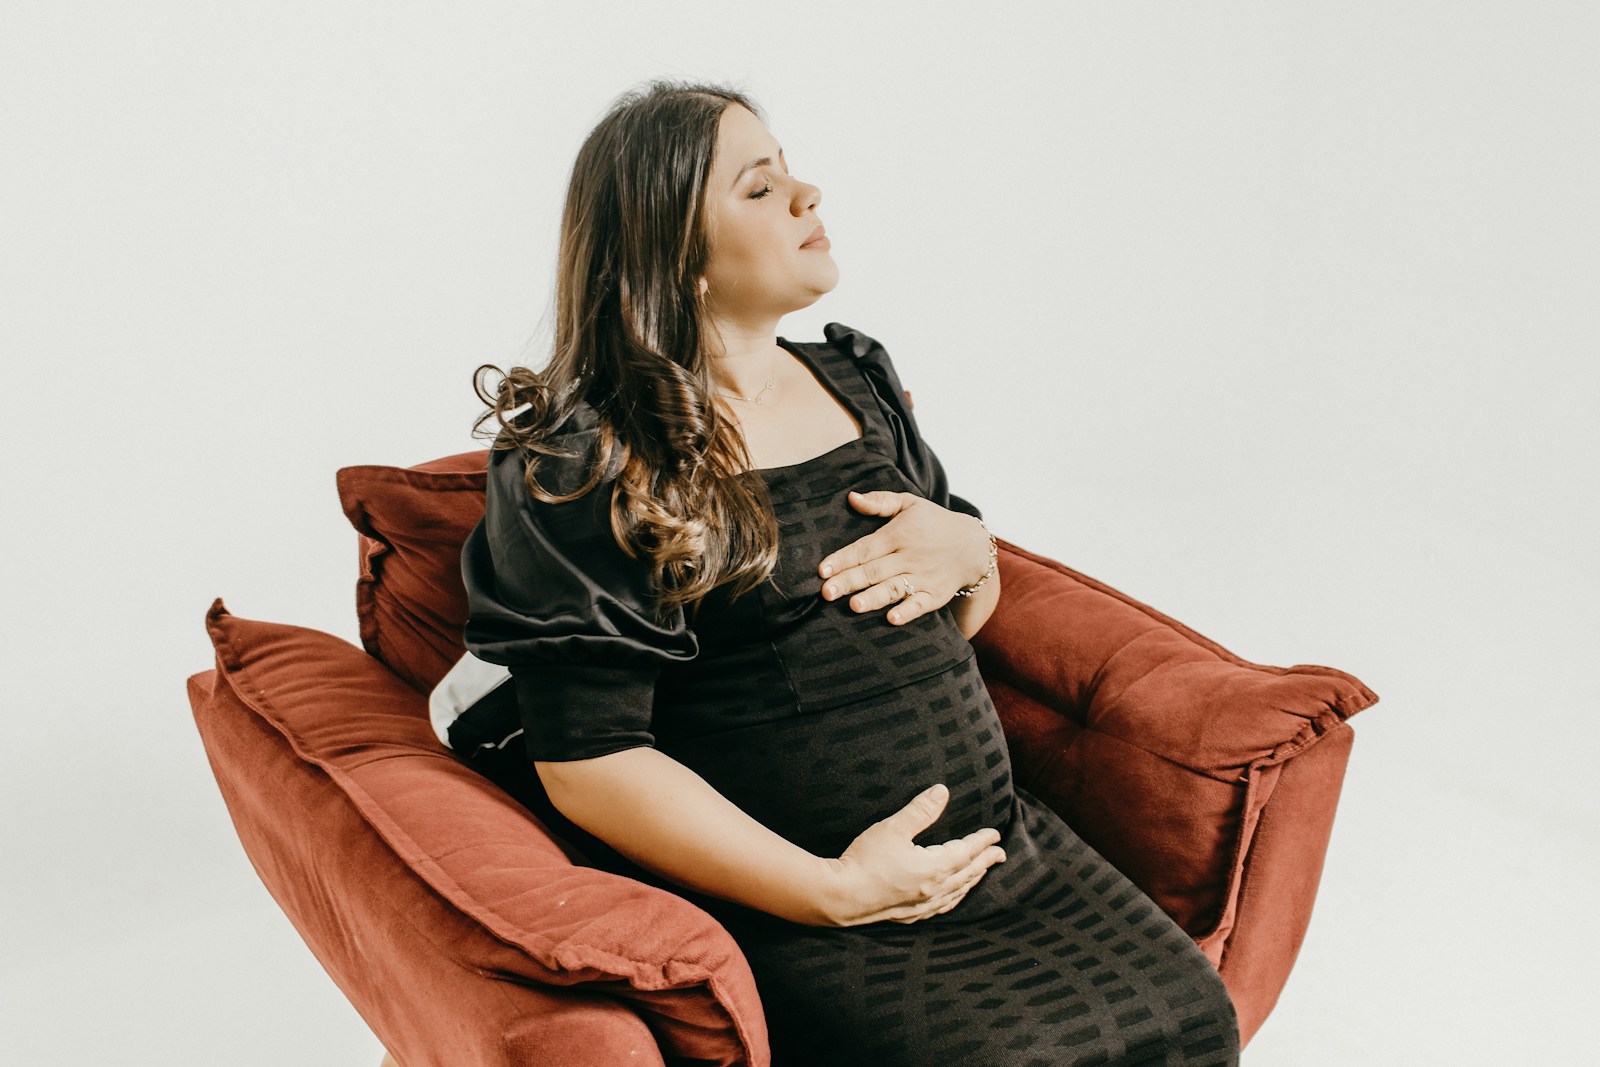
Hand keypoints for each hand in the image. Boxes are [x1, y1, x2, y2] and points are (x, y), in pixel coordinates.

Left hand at [818, 490, 988, 625]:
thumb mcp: (910, 504)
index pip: (865, 548)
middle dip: (849, 582)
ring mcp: (923, 577)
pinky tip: (892, 619)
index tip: (822, 570)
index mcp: (898, 534)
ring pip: (894, 588)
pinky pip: (920, 605)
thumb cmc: (933, 523)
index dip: (843, 559)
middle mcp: (909, 557)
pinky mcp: (935, 595)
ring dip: (874, 598)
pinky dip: (907, 612)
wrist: (973, 546)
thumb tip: (852, 497)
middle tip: (826, 593)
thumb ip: (881, 502)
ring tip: (854, 606)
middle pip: (874, 571)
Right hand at [819, 783, 1006, 926]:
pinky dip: (955, 898)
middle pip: (968, 874)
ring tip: (981, 872)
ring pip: (957, 892)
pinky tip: (952, 896)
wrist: (840, 896)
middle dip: (985, 862)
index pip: (967, 852)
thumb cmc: (865, 860)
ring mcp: (923, 906)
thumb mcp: (892, 828)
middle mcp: (934, 890)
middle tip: (1001, 854)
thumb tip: (942, 791)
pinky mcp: (910, 915)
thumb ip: (920, 810)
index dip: (982, 842)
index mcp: (934, 868)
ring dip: (972, 880)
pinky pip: (943, 907)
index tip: (995, 834)